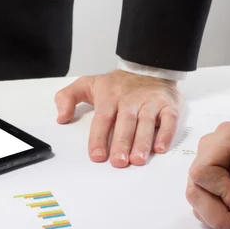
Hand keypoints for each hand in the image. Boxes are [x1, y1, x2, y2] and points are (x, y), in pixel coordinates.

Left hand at [55, 70, 180, 167]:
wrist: (149, 66)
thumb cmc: (118, 84)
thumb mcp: (88, 84)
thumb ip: (68, 97)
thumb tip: (61, 117)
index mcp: (110, 97)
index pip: (103, 119)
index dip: (99, 138)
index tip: (97, 156)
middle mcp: (130, 100)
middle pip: (125, 123)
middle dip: (122, 143)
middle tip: (119, 162)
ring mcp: (150, 102)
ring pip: (146, 123)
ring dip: (142, 142)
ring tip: (137, 159)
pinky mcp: (168, 105)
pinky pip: (169, 120)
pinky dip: (166, 134)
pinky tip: (160, 148)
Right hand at [186, 122, 229, 228]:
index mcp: (225, 139)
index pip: (204, 172)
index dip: (221, 195)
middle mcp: (207, 152)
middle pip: (196, 191)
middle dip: (220, 217)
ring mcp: (204, 168)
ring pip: (199, 203)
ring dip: (224, 223)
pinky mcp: (208, 184)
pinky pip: (207, 207)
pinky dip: (227, 221)